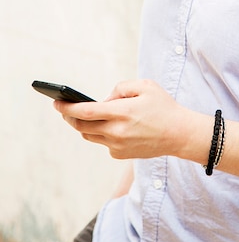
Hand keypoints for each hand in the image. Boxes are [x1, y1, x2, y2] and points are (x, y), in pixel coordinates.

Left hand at [54, 79, 188, 159]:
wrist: (179, 134)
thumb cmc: (163, 107)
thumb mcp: (145, 86)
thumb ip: (121, 88)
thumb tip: (104, 99)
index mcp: (122, 112)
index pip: (85, 112)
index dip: (67, 107)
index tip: (56, 103)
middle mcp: (116, 132)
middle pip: (81, 127)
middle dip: (69, 117)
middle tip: (64, 108)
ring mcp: (117, 146)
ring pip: (89, 136)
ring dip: (83, 126)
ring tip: (82, 116)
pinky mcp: (120, 155)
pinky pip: (103, 142)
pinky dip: (101, 133)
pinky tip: (109, 126)